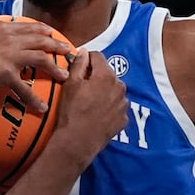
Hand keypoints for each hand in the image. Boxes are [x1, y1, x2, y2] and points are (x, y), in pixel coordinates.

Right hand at [0, 11, 72, 111]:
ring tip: (64, 76)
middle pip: (40, 40)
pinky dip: (35, 99)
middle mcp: (8, 39)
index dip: (42, 30)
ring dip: (55, 67)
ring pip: (41, 58)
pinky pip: (26, 88)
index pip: (27, 27)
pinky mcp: (5, 74)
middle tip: (68, 51)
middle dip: (57, 45)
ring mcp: (8, 56)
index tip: (52, 34)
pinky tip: (42, 107)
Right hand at [48, 50, 127, 164]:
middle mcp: (119, 87)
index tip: (80, 66)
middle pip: (107, 74)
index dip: (87, 60)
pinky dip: (109, 108)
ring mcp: (123, 104)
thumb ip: (79, 64)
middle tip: (82, 88)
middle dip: (96, 77)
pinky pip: (116, 107)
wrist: (78, 141)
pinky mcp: (123, 118)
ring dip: (104, 92)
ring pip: (113, 91)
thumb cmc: (72, 112)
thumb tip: (84, 53)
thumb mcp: (71, 84)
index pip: (98, 57)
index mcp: (106, 76)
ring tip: (89, 103)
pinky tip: (97, 114)